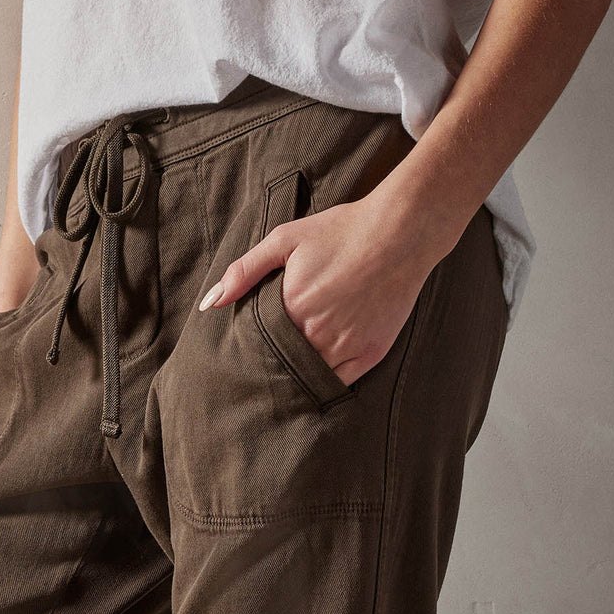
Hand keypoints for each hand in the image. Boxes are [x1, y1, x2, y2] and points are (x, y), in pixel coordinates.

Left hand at [197, 194, 440, 386]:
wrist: (401, 230)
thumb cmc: (341, 231)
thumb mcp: (285, 240)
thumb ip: (244, 271)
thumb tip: (211, 303)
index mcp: (290, 309)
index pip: (257, 345)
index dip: (250, 350)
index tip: (241, 356)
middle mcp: (316, 333)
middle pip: (282, 364)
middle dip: (270, 366)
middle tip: (259, 372)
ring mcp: (345, 346)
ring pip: (309, 377)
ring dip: (296, 377)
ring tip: (285, 376)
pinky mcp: (370, 353)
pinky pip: (339, 383)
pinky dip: (325, 382)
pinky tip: (315, 377)